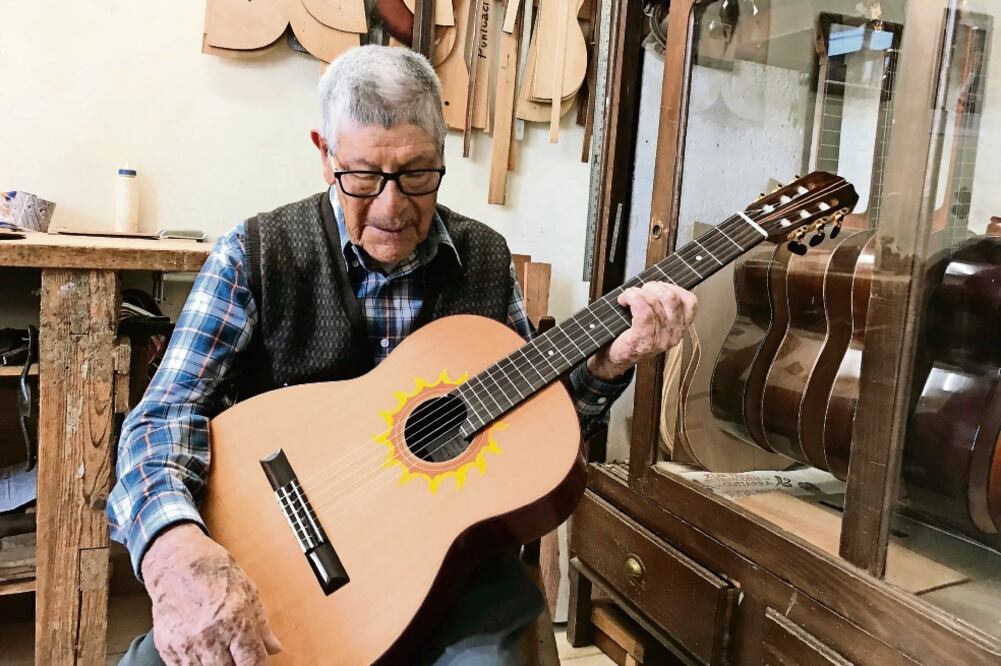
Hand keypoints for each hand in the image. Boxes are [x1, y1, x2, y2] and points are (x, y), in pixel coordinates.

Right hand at [141, 523, 282, 664]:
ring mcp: (186, 644)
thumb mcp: (248, 591)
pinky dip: (195, 664)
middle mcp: (209, 635)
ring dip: (216, 665)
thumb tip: (274, 647)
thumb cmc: (213, 570)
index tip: (256, 661)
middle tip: (237, 655)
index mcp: (234, 620)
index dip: (257, 664)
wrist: (175, 561)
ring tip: (219, 649)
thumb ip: (261, 624)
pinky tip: (202, 651)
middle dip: (236, 664)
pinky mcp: (167, 647)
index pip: (252, 662)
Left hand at [588, 282, 696, 381]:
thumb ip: (662, 305)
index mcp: (679, 328)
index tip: (658, 287)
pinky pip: (643, 310)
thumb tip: (658, 283)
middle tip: (641, 290)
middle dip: (653, 286)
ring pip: (656, 301)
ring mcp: (660, 338)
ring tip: (629, 296)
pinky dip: (632, 298)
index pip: (690, 302)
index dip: (673, 287)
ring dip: (639, 292)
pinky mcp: (644, 339)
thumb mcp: (654, 321)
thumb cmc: (631, 336)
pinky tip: (624, 300)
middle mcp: (673, 334)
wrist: (614, 358)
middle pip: (672, 297)